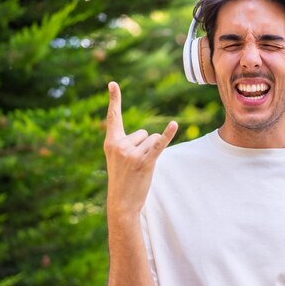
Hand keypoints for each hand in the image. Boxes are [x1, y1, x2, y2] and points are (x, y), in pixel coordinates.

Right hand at [103, 81, 177, 220]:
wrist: (121, 202)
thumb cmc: (122, 178)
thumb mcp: (117, 158)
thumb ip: (125, 142)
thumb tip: (148, 134)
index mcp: (111, 142)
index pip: (113, 117)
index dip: (114, 99)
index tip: (113, 83)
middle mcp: (119, 145)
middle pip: (144, 132)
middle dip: (144, 147)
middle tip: (134, 165)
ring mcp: (132, 154)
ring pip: (153, 140)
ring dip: (152, 153)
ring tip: (141, 168)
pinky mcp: (145, 161)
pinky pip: (159, 144)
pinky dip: (168, 134)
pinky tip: (174, 125)